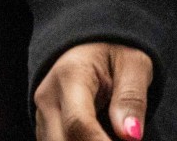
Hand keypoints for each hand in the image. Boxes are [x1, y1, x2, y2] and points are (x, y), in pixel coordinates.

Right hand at [35, 41, 152, 139]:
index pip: (78, 123)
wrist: (91, 45)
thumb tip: (131, 135)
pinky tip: (102, 137)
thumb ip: (132, 98)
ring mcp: (42, 114)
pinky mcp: (44, 128)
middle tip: (122, 136)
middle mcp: (48, 97)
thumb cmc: (115, 51)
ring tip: (113, 134)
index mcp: (70, 75)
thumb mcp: (134, 64)